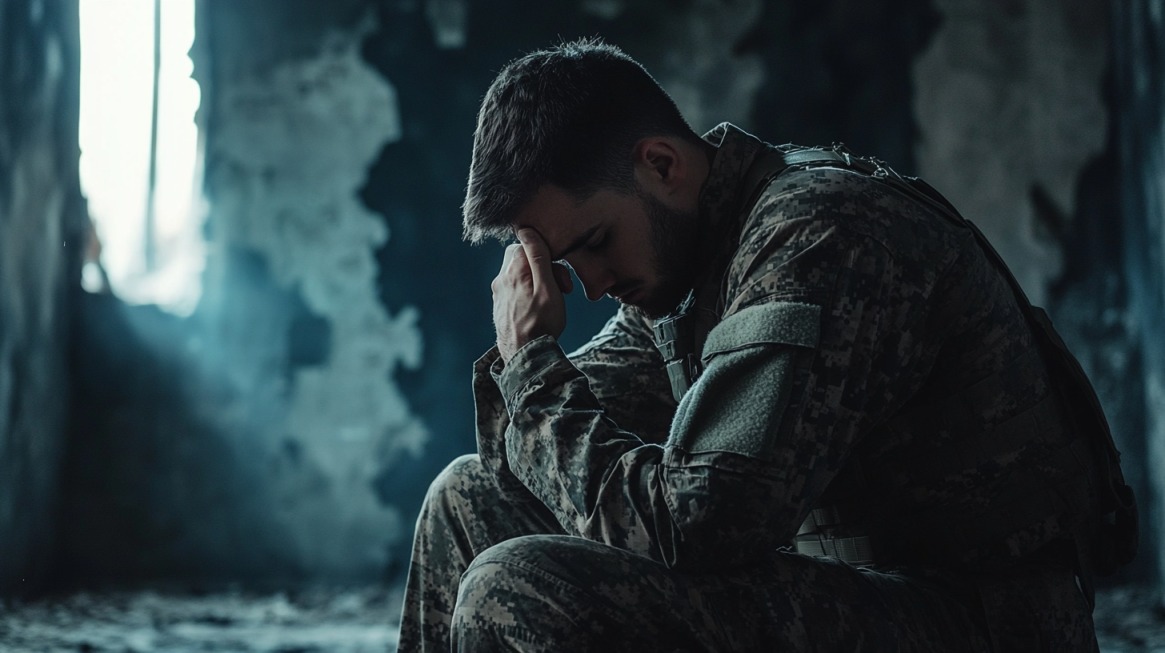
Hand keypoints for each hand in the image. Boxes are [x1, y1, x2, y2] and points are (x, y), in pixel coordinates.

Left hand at [492, 228, 573, 361]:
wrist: (525, 358)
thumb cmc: (541, 324)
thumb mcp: (548, 288)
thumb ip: (538, 257)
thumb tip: (526, 230)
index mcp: (513, 270)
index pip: (527, 243)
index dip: (547, 255)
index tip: (560, 277)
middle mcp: (501, 279)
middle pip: (522, 258)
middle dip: (543, 267)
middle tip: (560, 288)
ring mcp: (498, 293)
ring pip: (519, 274)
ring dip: (537, 281)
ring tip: (551, 300)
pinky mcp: (500, 306)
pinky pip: (515, 289)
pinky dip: (528, 293)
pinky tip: (538, 309)